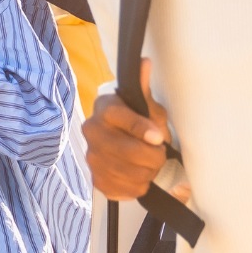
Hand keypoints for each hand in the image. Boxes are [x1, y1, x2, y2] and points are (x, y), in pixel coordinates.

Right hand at [83, 62, 170, 201]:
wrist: (127, 143)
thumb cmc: (140, 122)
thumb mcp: (146, 105)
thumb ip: (144, 88)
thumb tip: (145, 63)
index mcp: (104, 108)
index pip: (119, 117)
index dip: (140, 129)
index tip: (159, 138)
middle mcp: (91, 132)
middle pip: (124, 150)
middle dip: (151, 156)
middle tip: (160, 154)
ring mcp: (91, 158)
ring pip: (127, 172)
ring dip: (147, 172)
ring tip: (151, 165)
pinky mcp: (96, 180)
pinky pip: (123, 189)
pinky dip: (139, 186)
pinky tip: (140, 176)